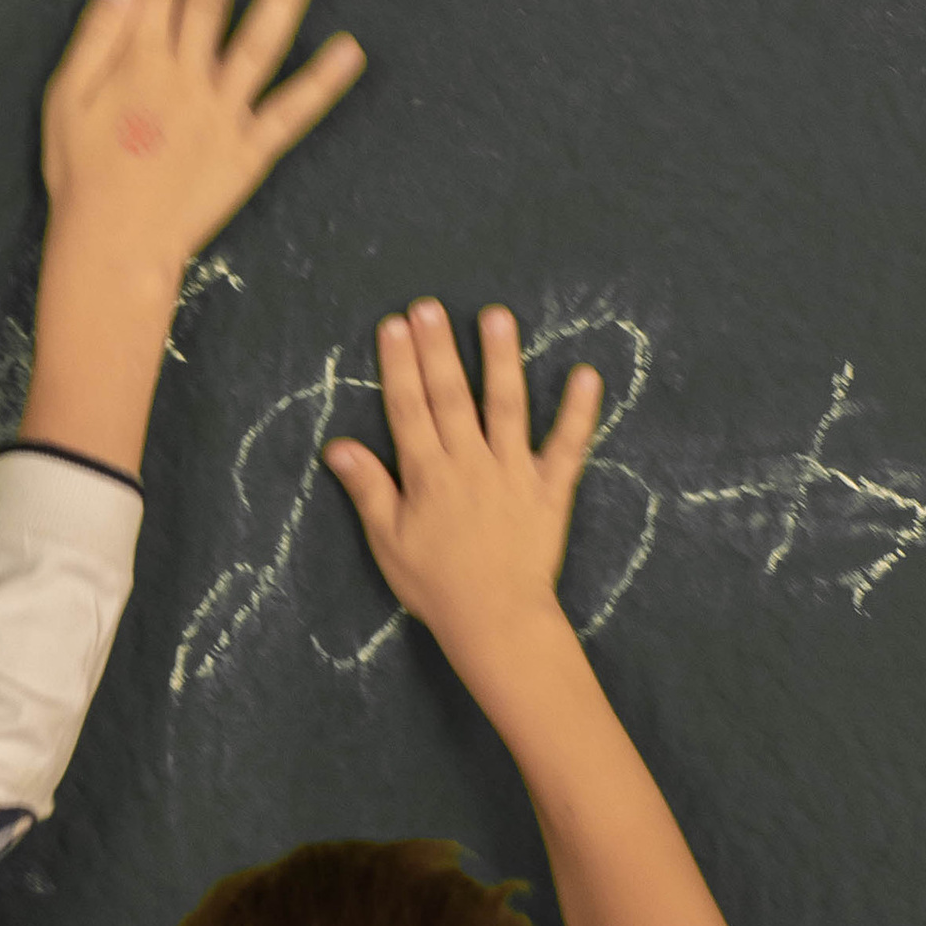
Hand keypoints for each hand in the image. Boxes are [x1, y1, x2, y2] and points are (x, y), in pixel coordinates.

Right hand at [41, 0, 362, 288]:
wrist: (113, 249)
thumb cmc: (81, 177)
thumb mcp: (65, 102)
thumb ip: (96, 39)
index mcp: (139, 64)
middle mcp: (186, 79)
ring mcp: (223, 113)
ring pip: (258, 44)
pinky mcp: (249, 150)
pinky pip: (292, 113)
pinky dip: (323, 84)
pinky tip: (351, 50)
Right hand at [323, 300, 602, 686]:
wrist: (496, 620)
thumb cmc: (436, 585)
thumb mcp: (388, 542)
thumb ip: (368, 489)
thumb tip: (339, 446)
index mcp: (426, 475)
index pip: (408, 409)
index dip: (400, 365)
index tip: (394, 326)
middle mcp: (469, 462)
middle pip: (450, 396)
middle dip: (438, 348)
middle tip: (429, 306)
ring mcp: (513, 472)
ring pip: (506, 406)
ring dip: (501, 359)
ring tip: (497, 315)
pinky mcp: (550, 489)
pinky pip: (567, 445)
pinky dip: (579, 411)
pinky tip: (587, 375)